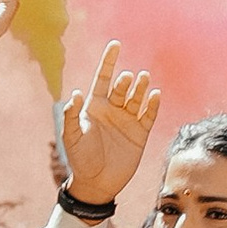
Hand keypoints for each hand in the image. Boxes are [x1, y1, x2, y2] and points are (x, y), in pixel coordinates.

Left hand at [57, 40, 161, 209]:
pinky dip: (153, 105)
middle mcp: (112, 110)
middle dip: (125, 81)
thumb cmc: (80, 159)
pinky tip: (155, 95)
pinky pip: (149, 115)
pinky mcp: (140, 134)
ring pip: (137, 98)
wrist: (97, 182)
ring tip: (143, 78)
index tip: (115, 44)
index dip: (108, 62)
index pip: (103, 79)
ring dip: (140, 87)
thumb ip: (71, 115)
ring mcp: (127, 121)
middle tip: (129, 78)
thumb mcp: (71, 136)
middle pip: (122, 88)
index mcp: (94, 107)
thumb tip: (74, 93)